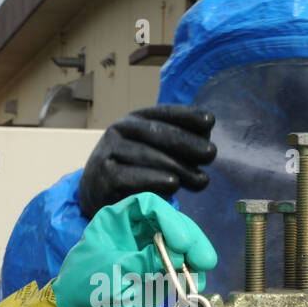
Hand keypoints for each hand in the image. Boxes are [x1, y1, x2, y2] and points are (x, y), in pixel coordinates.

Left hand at [52, 192, 216, 306]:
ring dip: (195, 257)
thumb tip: (176, 255)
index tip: (181, 243)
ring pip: (181, 245)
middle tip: (204, 260)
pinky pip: (180, 268)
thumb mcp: (111, 273)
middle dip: (190, 239)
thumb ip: (142, 261)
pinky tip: (196, 285)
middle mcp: (136, 232)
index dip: (169, 219)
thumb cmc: (84, 290)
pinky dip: (191, 275)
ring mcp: (149, 252)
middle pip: (171, 224)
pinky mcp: (158, 272)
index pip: (149, 206)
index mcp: (117, 221)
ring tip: (203, 272)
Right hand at [78, 105, 216, 218]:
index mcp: (134, 120)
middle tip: (210, 154)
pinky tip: (173, 185)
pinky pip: (131, 178)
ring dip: (177, 167)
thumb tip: (206, 144)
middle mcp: (119, 130)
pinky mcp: (102, 178)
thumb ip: (178, 148)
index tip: (209, 121)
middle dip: (187, 143)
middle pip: (156, 133)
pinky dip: (154, 180)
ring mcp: (108, 152)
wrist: (96, 192)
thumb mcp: (155, 152)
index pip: (163, 113)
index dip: (186, 115)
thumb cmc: (134, 171)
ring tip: (200, 179)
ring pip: (146, 155)